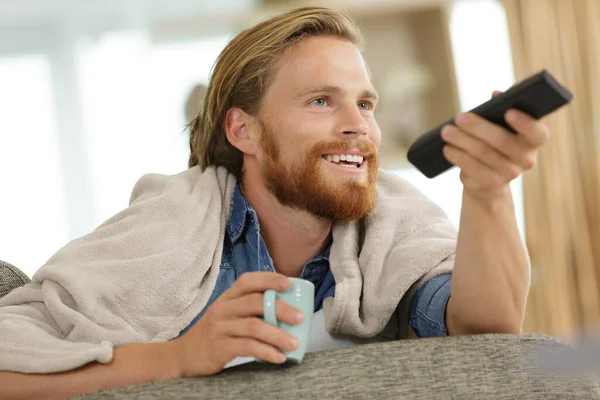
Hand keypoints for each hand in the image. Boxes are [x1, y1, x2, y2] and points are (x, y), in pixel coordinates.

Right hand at [170, 272, 303, 376]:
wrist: (183, 356)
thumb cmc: (214, 333)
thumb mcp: (227, 314)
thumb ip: (249, 309)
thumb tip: (287, 309)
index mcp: (227, 297)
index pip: (247, 280)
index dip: (268, 279)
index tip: (287, 284)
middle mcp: (222, 308)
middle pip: (255, 302)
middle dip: (281, 308)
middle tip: (300, 318)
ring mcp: (219, 327)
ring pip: (254, 326)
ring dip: (278, 335)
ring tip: (294, 343)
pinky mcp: (218, 347)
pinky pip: (248, 347)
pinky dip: (267, 352)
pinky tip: (279, 357)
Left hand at [441, 91, 550, 199]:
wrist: (488, 179)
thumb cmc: (495, 143)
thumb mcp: (500, 125)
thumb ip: (501, 109)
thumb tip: (496, 94)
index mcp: (533, 140)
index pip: (539, 133)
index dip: (526, 123)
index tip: (508, 111)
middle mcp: (526, 159)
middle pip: (502, 140)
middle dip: (478, 127)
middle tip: (459, 117)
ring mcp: (510, 173)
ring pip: (483, 153)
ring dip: (462, 140)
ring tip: (446, 132)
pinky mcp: (492, 183)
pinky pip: (473, 168)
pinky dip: (458, 156)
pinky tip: (447, 148)